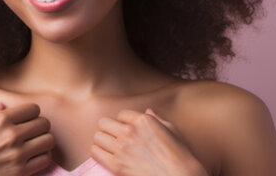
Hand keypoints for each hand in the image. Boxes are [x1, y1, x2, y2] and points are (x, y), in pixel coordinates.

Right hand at [0, 102, 55, 175]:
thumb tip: (2, 105)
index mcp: (0, 120)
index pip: (34, 108)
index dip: (31, 113)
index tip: (26, 119)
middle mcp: (11, 135)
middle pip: (44, 123)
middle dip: (39, 126)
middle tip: (32, 132)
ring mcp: (17, 154)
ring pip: (49, 141)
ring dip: (43, 141)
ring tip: (35, 144)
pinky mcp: (21, 171)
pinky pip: (45, 159)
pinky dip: (42, 157)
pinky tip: (33, 157)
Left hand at [91, 108, 208, 175]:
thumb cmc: (179, 155)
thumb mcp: (172, 130)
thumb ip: (157, 119)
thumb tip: (148, 111)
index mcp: (143, 120)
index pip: (121, 115)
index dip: (123, 123)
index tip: (126, 130)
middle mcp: (130, 131)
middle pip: (104, 123)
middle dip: (109, 129)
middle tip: (113, 137)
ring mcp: (122, 148)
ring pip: (97, 137)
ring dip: (102, 141)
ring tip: (108, 147)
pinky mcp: (116, 164)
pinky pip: (95, 152)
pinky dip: (98, 153)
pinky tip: (105, 156)